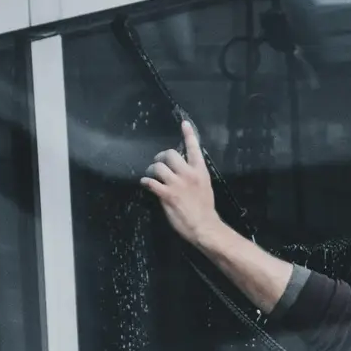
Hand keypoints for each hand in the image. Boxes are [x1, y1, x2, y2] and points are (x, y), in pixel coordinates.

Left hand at [141, 121, 221, 247]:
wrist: (204, 226)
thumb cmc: (205, 209)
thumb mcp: (205, 187)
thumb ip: (193, 176)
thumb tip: (180, 171)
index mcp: (200, 171)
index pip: (194, 149)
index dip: (189, 135)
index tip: (184, 123)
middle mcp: (189, 174)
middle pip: (170, 154)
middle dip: (161, 157)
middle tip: (158, 163)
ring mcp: (177, 184)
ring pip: (158, 167)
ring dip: (151, 170)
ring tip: (151, 175)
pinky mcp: (168, 194)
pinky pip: (151, 183)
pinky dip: (146, 182)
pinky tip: (145, 183)